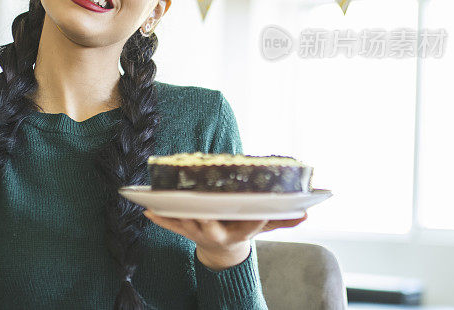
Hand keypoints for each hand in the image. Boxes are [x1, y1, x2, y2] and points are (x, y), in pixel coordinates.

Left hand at [143, 210, 307, 269]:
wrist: (223, 252)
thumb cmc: (241, 231)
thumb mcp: (262, 228)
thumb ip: (280, 220)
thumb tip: (306, 213)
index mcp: (238, 233)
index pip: (250, 228)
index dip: (259, 220)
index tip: (264, 211)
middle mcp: (218, 234)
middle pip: (211, 224)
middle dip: (204, 214)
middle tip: (199, 202)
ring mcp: (198, 234)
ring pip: (187, 223)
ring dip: (175, 213)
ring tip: (164, 200)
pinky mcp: (184, 231)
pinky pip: (170, 225)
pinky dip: (159, 219)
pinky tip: (147, 209)